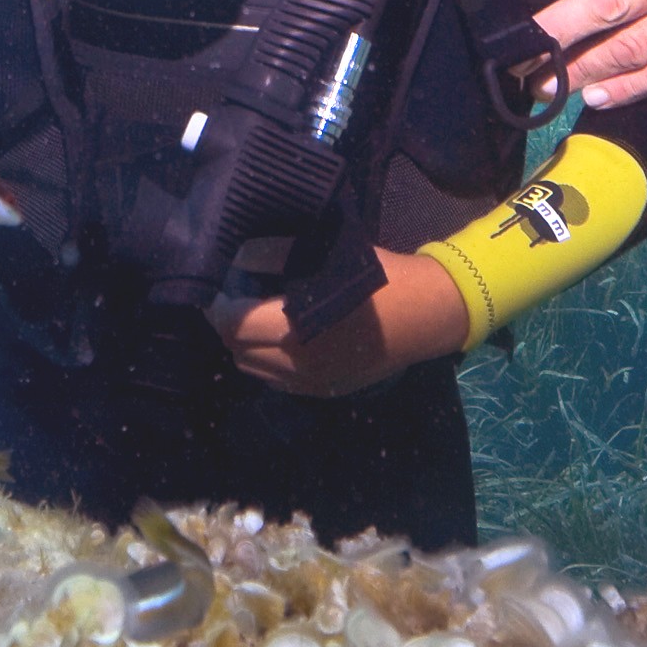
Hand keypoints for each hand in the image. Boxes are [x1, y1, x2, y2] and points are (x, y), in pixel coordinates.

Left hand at [207, 248, 470, 395]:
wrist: (429, 314)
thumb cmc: (381, 277)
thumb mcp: (328, 255)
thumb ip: (277, 255)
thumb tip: (238, 256)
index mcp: (299, 328)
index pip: (234, 326)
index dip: (218, 306)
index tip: (218, 284)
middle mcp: (300, 363)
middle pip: (238, 351)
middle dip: (229, 324)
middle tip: (234, 296)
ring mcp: (313, 384)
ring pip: (254, 370)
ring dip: (245, 345)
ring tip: (253, 316)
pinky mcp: (326, 391)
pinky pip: (277, 382)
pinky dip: (266, 361)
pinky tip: (276, 337)